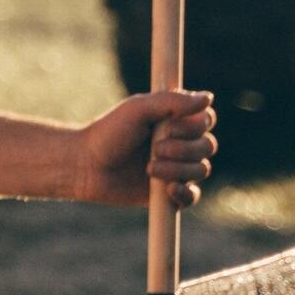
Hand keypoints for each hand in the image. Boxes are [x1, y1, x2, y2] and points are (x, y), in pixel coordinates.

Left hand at [77, 90, 217, 208]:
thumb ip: (172, 101)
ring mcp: (176, 168)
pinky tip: (168, 190)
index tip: (167, 127)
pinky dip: (185, 193)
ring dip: (178, 169)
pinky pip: (192, 196)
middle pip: (207, 146)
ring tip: (149, 168)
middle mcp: (179, 142)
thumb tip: (208, 98)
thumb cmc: (108, 133)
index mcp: (174, 119)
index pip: (205, 120)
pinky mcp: (168, 193)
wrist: (86, 166)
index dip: (193, 126)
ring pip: (201, 170)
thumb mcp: (138, 109)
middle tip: (154, 149)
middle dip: (183, 149)